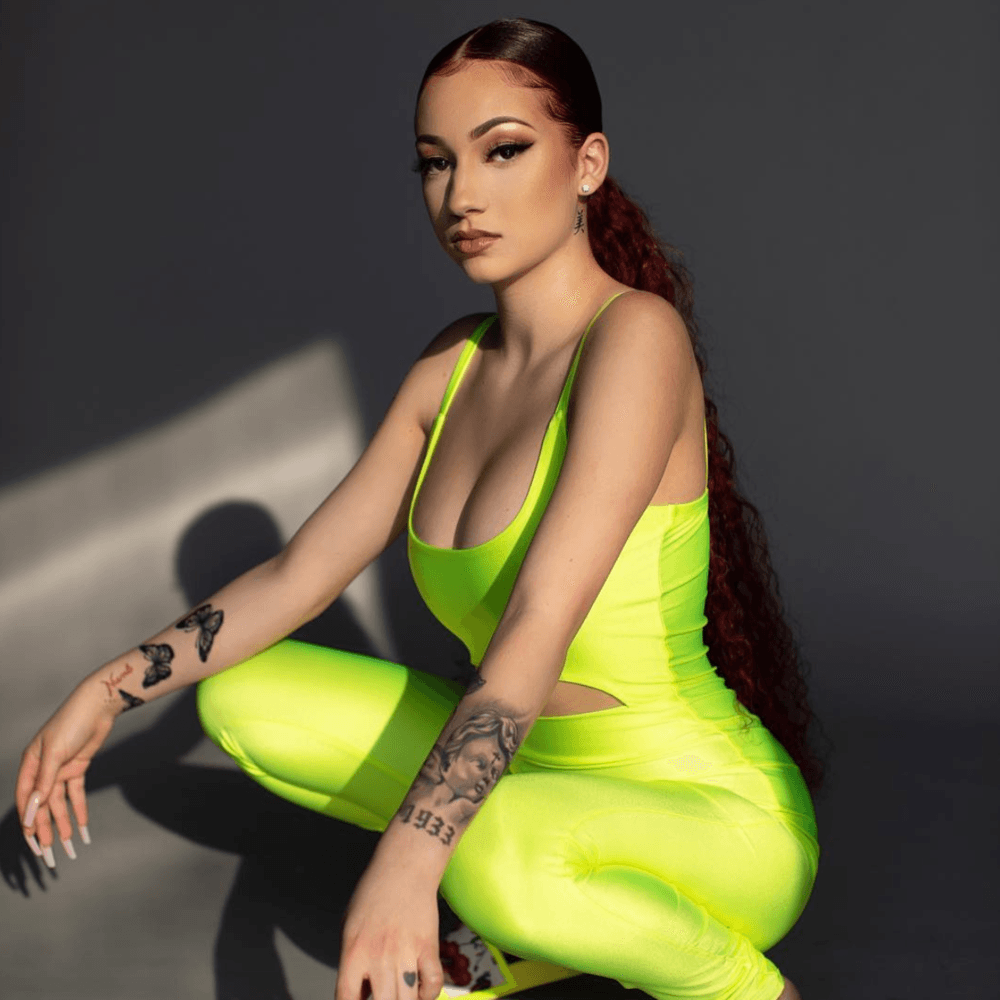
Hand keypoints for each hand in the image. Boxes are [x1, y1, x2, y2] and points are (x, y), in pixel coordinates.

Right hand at [15, 676, 116, 868]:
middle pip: (42, 805)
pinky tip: (82, 827)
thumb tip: (32, 809)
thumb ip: (44, 782)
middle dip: (46, 829)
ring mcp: (61, 769)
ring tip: (68, 846)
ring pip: (60, 804)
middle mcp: (43, 769)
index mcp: (30, 765)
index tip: (33, 840)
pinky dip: (79, 809)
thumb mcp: (54, 753)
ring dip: (64, 823)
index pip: (26, 799)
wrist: (99, 705)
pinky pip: (76, 794)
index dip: (28, 821)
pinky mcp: (78, 767)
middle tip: (49, 853)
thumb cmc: (72, 723)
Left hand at [336, 857, 443, 999]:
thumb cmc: (374, 892)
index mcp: (353, 951)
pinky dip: (429, 994)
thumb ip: (352, 960)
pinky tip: (421, 990)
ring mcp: (405, 952)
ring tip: (401, 995)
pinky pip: (433, 984)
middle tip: (384, 996)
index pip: (346, 999)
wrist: (405, 865)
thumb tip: (360, 992)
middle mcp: (378, 956)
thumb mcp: (350, 925)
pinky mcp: (428, 946)